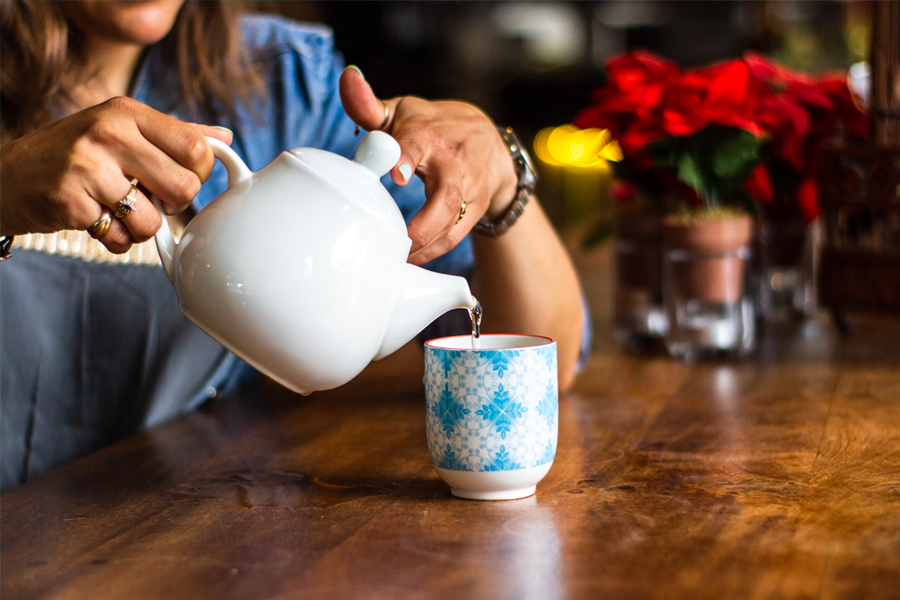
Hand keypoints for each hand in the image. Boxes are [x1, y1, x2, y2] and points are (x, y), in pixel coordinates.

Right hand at [0, 97, 232, 253]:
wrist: (5, 177)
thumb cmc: (75, 155)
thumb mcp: (122, 131)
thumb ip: (175, 135)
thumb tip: (224, 138)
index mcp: (127, 112)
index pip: (197, 149)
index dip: (198, 174)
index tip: (179, 179)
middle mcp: (107, 133)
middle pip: (184, 187)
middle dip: (173, 205)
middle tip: (150, 199)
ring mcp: (85, 167)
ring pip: (153, 220)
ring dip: (140, 228)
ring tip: (117, 210)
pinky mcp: (69, 201)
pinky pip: (121, 239)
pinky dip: (115, 239)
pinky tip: (96, 220)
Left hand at [339, 67, 517, 264]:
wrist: (490, 142)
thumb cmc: (432, 127)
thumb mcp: (402, 112)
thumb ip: (369, 104)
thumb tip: (348, 79)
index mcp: (429, 134)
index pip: (418, 142)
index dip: (407, 156)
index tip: (396, 174)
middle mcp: (454, 162)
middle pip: (446, 196)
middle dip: (422, 225)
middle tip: (397, 243)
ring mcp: (470, 188)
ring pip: (453, 223)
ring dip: (424, 247)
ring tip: (396, 261)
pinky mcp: (477, 209)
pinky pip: (456, 237)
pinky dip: (433, 252)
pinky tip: (410, 262)